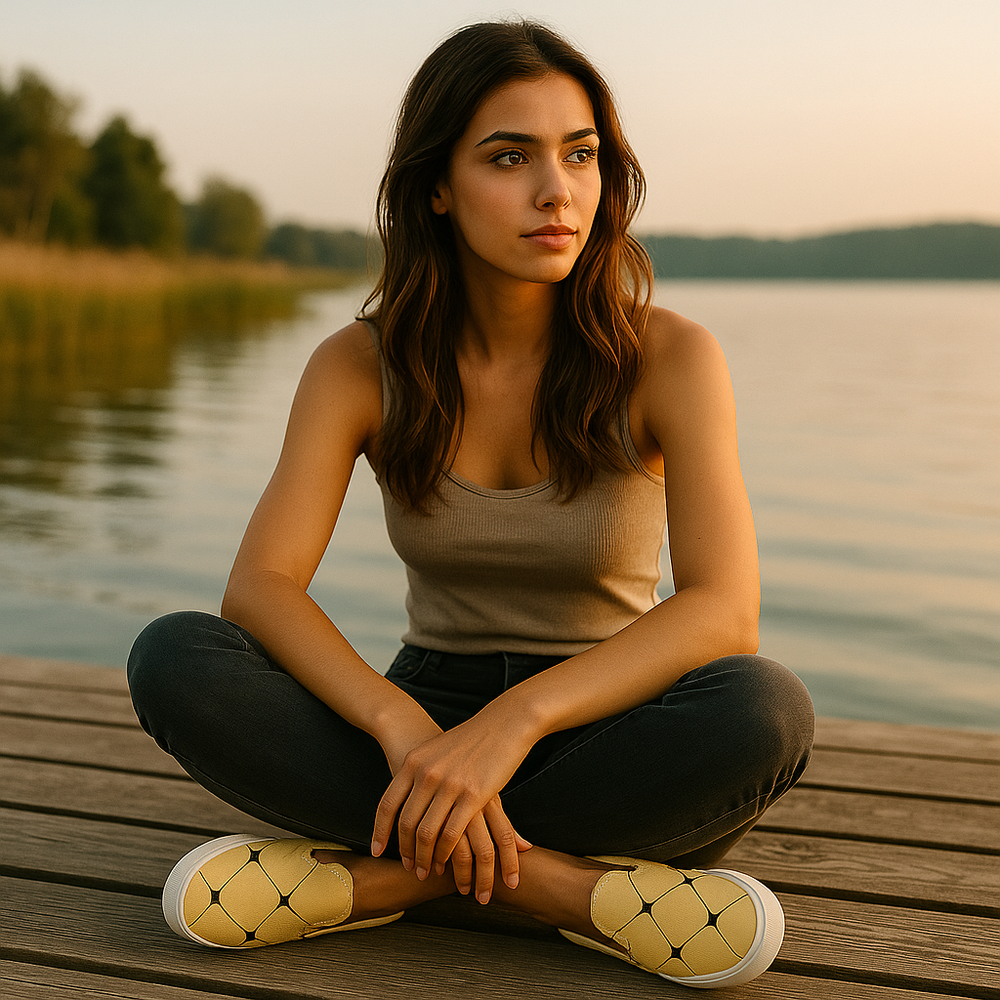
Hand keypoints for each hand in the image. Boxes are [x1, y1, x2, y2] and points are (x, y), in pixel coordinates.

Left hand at [371, 713, 534, 902]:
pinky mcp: (474, 795)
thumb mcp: (435, 751)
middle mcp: (427, 773)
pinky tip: (447, 864)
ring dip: (425, 859)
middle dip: (406, 851)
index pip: (387, 804)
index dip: (380, 831)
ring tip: (425, 874)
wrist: (503, 722)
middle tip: (409, 869)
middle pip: (406, 823)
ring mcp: (449, 784)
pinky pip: (452, 833)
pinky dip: (446, 854)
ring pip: (427, 833)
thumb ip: (420, 772)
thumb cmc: (470, 738)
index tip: (376, 851)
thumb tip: (406, 795)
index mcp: (413, 763)